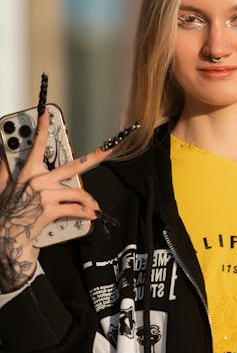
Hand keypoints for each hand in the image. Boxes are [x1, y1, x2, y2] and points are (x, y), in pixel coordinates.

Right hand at [0, 110, 110, 291]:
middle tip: (108, 150)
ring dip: (89, 200)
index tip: (47, 115)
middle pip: (73, 166)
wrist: (7, 238)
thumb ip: (4, 170)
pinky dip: (86, 213)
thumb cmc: (8, 214)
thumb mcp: (3, 188)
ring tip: (94, 206)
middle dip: (95, 157)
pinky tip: (91, 216)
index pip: (35, 145)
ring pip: (78, 192)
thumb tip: (1, 154)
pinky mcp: (51, 209)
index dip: (42, 128)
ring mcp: (45, 195)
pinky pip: (75, 208)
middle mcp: (38, 180)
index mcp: (28, 172)